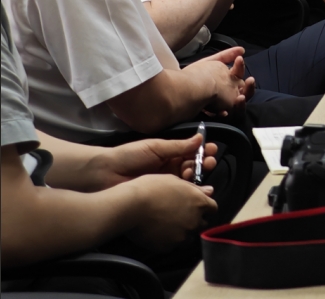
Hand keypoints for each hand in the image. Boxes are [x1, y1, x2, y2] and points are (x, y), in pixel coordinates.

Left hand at [93, 135, 218, 187]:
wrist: (106, 175)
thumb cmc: (129, 156)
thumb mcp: (156, 147)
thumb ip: (178, 145)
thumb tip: (200, 138)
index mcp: (168, 154)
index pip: (190, 151)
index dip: (202, 150)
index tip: (211, 149)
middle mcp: (169, 167)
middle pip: (193, 165)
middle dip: (204, 162)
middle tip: (209, 162)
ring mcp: (166, 181)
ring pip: (189, 178)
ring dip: (197, 173)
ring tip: (196, 170)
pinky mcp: (162, 194)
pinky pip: (179, 190)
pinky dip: (188, 187)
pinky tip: (191, 183)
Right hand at [127, 175, 217, 250]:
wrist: (130, 206)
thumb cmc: (152, 188)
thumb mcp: (175, 181)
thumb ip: (195, 188)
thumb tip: (210, 191)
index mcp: (199, 203)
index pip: (212, 208)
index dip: (204, 207)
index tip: (195, 206)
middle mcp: (194, 221)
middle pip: (201, 224)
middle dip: (194, 220)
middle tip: (179, 215)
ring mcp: (182, 236)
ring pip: (188, 237)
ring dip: (182, 232)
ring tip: (168, 225)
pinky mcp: (167, 247)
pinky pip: (172, 245)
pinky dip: (168, 240)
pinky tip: (158, 233)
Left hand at [189, 49, 247, 113]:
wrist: (187, 92)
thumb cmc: (197, 77)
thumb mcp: (212, 63)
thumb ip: (227, 55)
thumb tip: (242, 49)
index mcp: (225, 81)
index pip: (238, 74)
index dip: (240, 67)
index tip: (239, 59)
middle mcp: (226, 94)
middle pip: (243, 91)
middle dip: (249, 87)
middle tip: (250, 81)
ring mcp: (223, 107)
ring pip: (240, 106)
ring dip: (243, 101)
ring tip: (241, 97)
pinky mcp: (219, 118)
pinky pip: (231, 116)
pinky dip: (232, 111)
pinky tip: (229, 108)